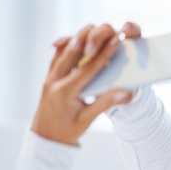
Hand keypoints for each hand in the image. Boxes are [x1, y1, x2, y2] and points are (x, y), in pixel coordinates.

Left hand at [31, 22, 140, 145]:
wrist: (45, 138)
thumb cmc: (67, 131)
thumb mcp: (87, 119)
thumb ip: (105, 103)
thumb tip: (124, 92)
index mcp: (65, 91)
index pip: (88, 68)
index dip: (104, 54)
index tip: (116, 41)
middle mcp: (54, 81)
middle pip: (73, 51)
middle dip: (91, 39)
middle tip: (107, 31)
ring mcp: (49, 78)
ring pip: (63, 51)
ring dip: (78, 40)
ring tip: (94, 33)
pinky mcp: (48, 78)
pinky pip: (57, 57)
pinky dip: (67, 47)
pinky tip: (77, 42)